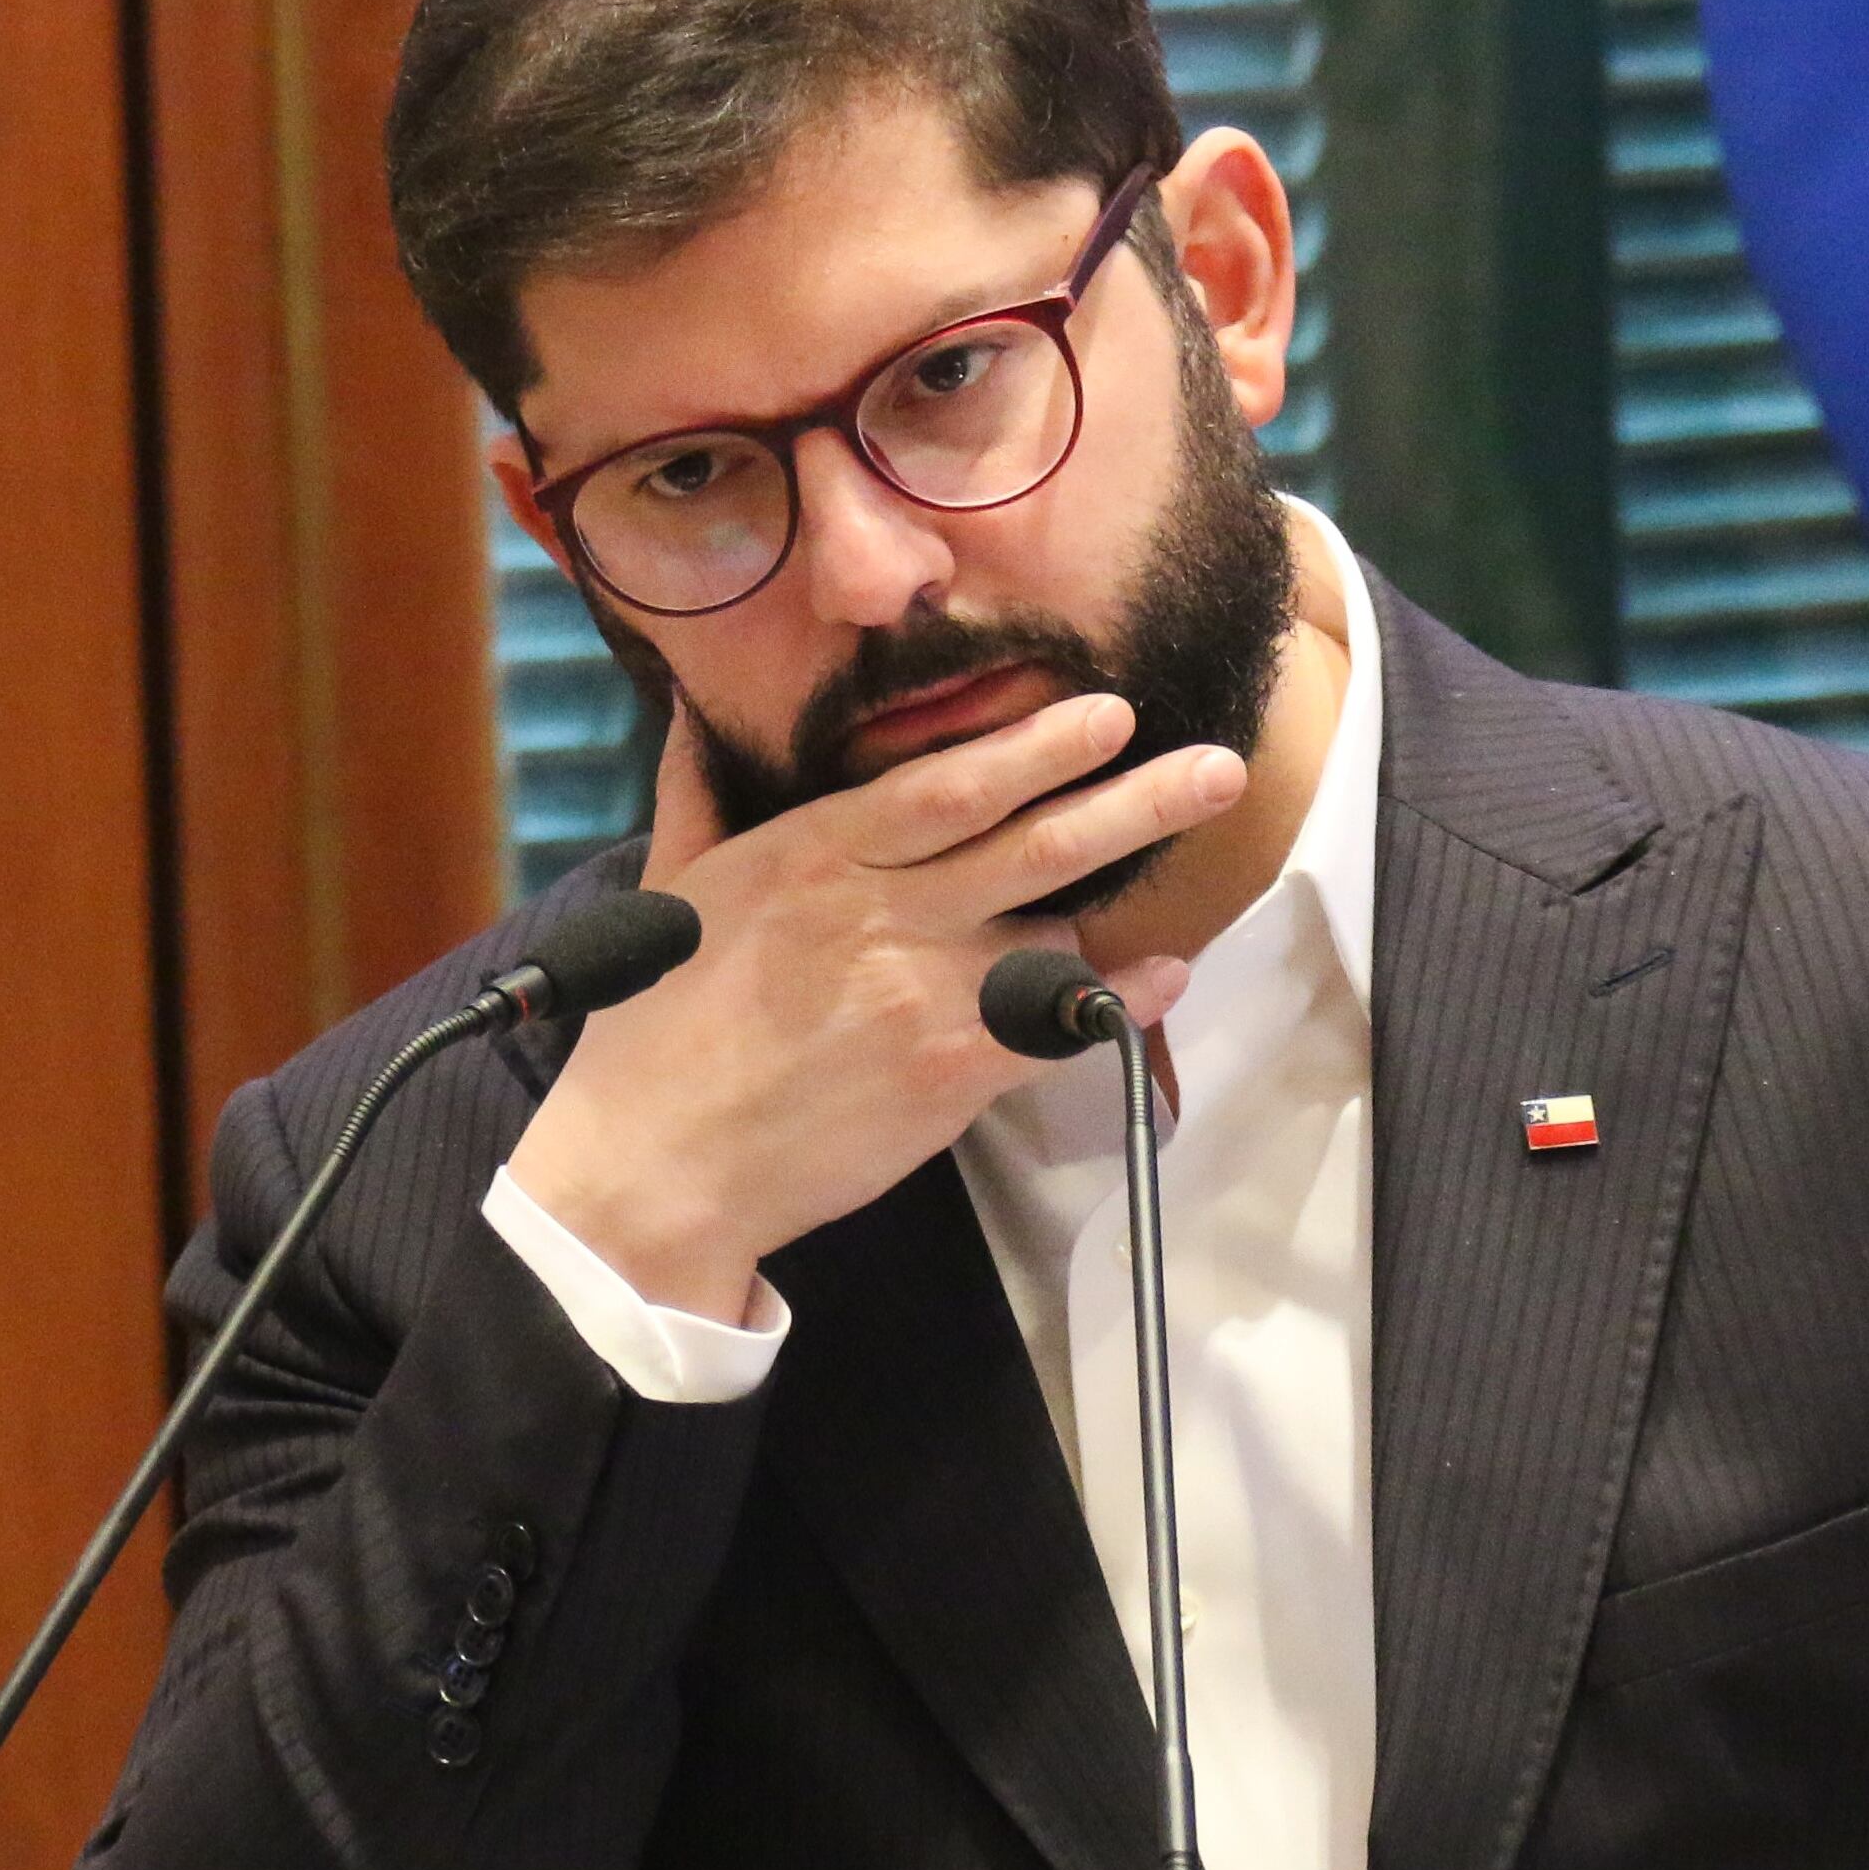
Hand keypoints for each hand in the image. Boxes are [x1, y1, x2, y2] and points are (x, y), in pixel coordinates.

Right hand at [503, 692, 1240, 1320]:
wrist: (652, 1165)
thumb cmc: (655, 1027)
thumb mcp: (670, 885)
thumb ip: (698, 788)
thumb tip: (695, 704)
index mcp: (813, 853)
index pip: (949, 783)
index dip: (1038, 746)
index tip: (1108, 713)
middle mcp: (880, 909)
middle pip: (1032, 840)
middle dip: (1134, 797)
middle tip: (1216, 767)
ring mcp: (920, 991)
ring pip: (1050, 926)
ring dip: (1111, 902)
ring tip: (1184, 861)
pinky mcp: (947, 1072)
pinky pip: (1059, 1023)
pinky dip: (1120, 998)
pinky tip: (1164, 973)